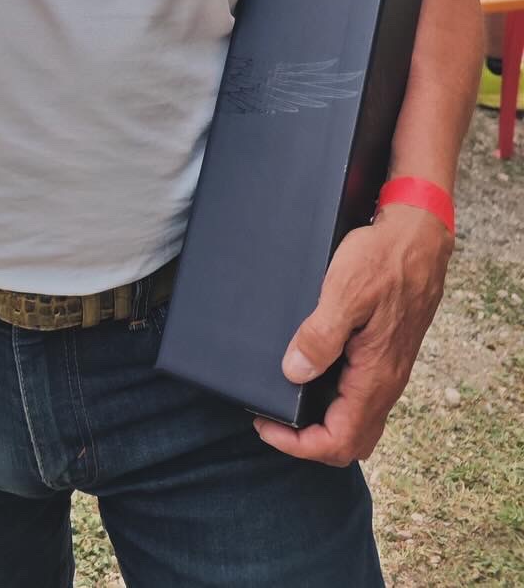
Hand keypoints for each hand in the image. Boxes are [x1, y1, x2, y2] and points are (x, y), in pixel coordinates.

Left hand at [254, 203, 452, 464]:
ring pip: (356, 421)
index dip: (299, 445)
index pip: (340, 440)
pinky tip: (308, 375)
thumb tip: (294, 373)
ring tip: (282, 400)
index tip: (265, 425)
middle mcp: (385, 381)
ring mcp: (387, 370)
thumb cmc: (383, 260)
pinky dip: (332, 401)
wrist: (418, 238)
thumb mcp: (345, 291)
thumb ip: (321, 335)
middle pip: (349, 441)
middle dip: (308, 442)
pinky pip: (360, 396)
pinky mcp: (384, 354)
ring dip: (320, 423)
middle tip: (269, 419)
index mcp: (375, 376)